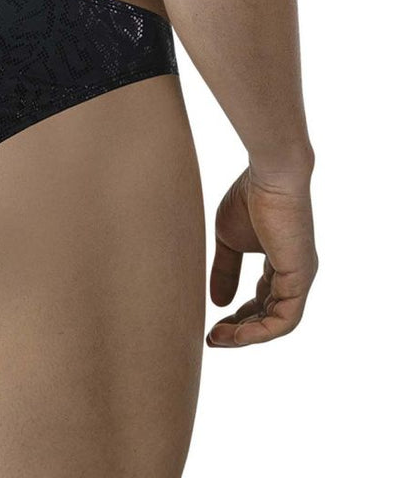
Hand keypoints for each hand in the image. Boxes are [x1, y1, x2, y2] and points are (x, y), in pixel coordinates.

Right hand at [206, 163, 317, 346]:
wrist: (269, 174)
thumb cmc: (250, 196)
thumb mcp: (229, 239)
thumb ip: (225, 270)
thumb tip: (217, 303)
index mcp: (280, 262)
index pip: (262, 300)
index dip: (238, 316)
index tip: (212, 326)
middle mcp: (294, 273)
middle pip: (269, 316)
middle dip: (240, 331)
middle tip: (212, 339)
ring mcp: (300, 277)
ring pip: (277, 323)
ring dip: (247, 336)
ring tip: (218, 338)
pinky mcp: (300, 278)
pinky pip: (284, 320)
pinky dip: (260, 332)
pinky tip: (237, 333)